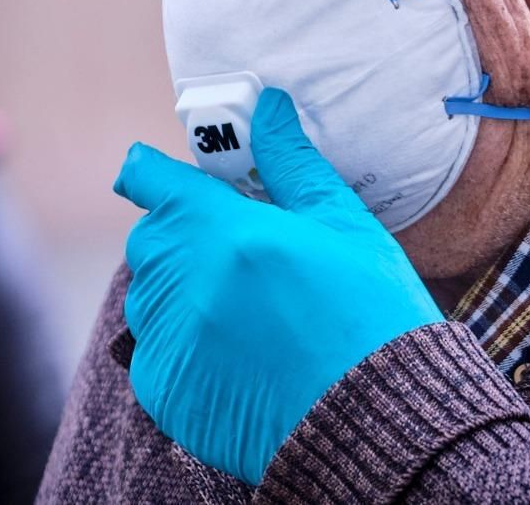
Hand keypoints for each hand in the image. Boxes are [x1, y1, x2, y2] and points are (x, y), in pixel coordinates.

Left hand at [115, 87, 443, 485]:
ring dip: (182, 289)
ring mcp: (168, 340)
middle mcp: (182, 282)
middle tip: (239, 251)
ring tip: (248, 309)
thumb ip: (290, 162)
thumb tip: (267, 108)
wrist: (380, 422)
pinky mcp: (164, 390)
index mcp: (221, 230)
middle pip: (151, 236)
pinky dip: (183, 344)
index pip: (148, 178)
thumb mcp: (341, 223)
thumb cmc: (370, 314)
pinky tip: (238, 353)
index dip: (157, 173)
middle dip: (183, 233)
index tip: (171, 178)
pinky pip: (155, 349)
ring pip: (149, 294)